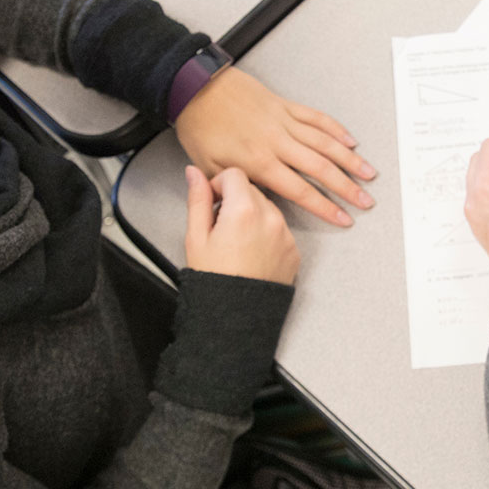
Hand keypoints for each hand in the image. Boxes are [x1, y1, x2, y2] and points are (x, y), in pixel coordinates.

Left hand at [174, 68, 375, 227]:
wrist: (195, 87)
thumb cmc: (199, 125)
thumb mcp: (207, 166)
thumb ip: (231, 189)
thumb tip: (244, 207)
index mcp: (258, 161)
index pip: (300, 190)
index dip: (325, 207)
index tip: (343, 218)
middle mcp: (276, 142)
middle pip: (321, 168)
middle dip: (347, 187)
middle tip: (366, 201)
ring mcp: (283, 121)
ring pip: (325, 142)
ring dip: (350, 159)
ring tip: (369, 173)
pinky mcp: (284, 104)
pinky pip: (316, 117)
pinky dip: (335, 129)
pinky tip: (350, 140)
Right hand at [184, 166, 299, 283]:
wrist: (236, 317)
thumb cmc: (213, 279)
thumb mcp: (196, 237)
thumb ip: (198, 199)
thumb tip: (194, 172)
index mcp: (244, 210)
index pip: (235, 174)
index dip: (219, 184)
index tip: (214, 201)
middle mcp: (270, 218)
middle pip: (253, 190)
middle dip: (236, 200)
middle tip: (221, 226)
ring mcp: (286, 235)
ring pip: (268, 208)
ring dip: (253, 216)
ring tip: (237, 243)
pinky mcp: (294, 250)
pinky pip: (280, 230)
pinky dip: (267, 234)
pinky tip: (251, 253)